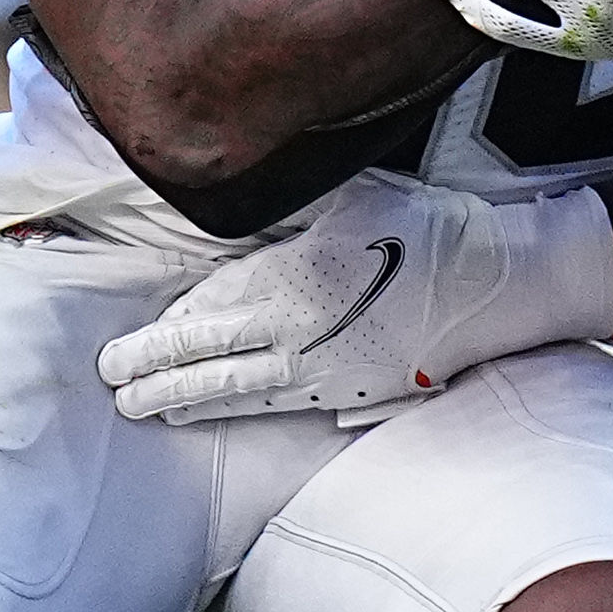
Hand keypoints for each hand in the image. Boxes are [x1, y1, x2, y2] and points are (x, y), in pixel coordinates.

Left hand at [97, 176, 612, 421]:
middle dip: (154, 375)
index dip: (159, 337)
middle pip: (208, 361)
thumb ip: (282, 216)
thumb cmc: (425, 226)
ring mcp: (326, 370)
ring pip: (240, 391)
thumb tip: (228, 210)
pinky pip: (286, 403)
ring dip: (187, 400)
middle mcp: (298, 334)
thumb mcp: (343, 199)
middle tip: (114, 385)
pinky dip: (243, 409)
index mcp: (287, 281)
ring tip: (147, 408)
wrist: (498, 279)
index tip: (123, 347)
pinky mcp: (357, 389)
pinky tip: (224, 412)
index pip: (204, 316)